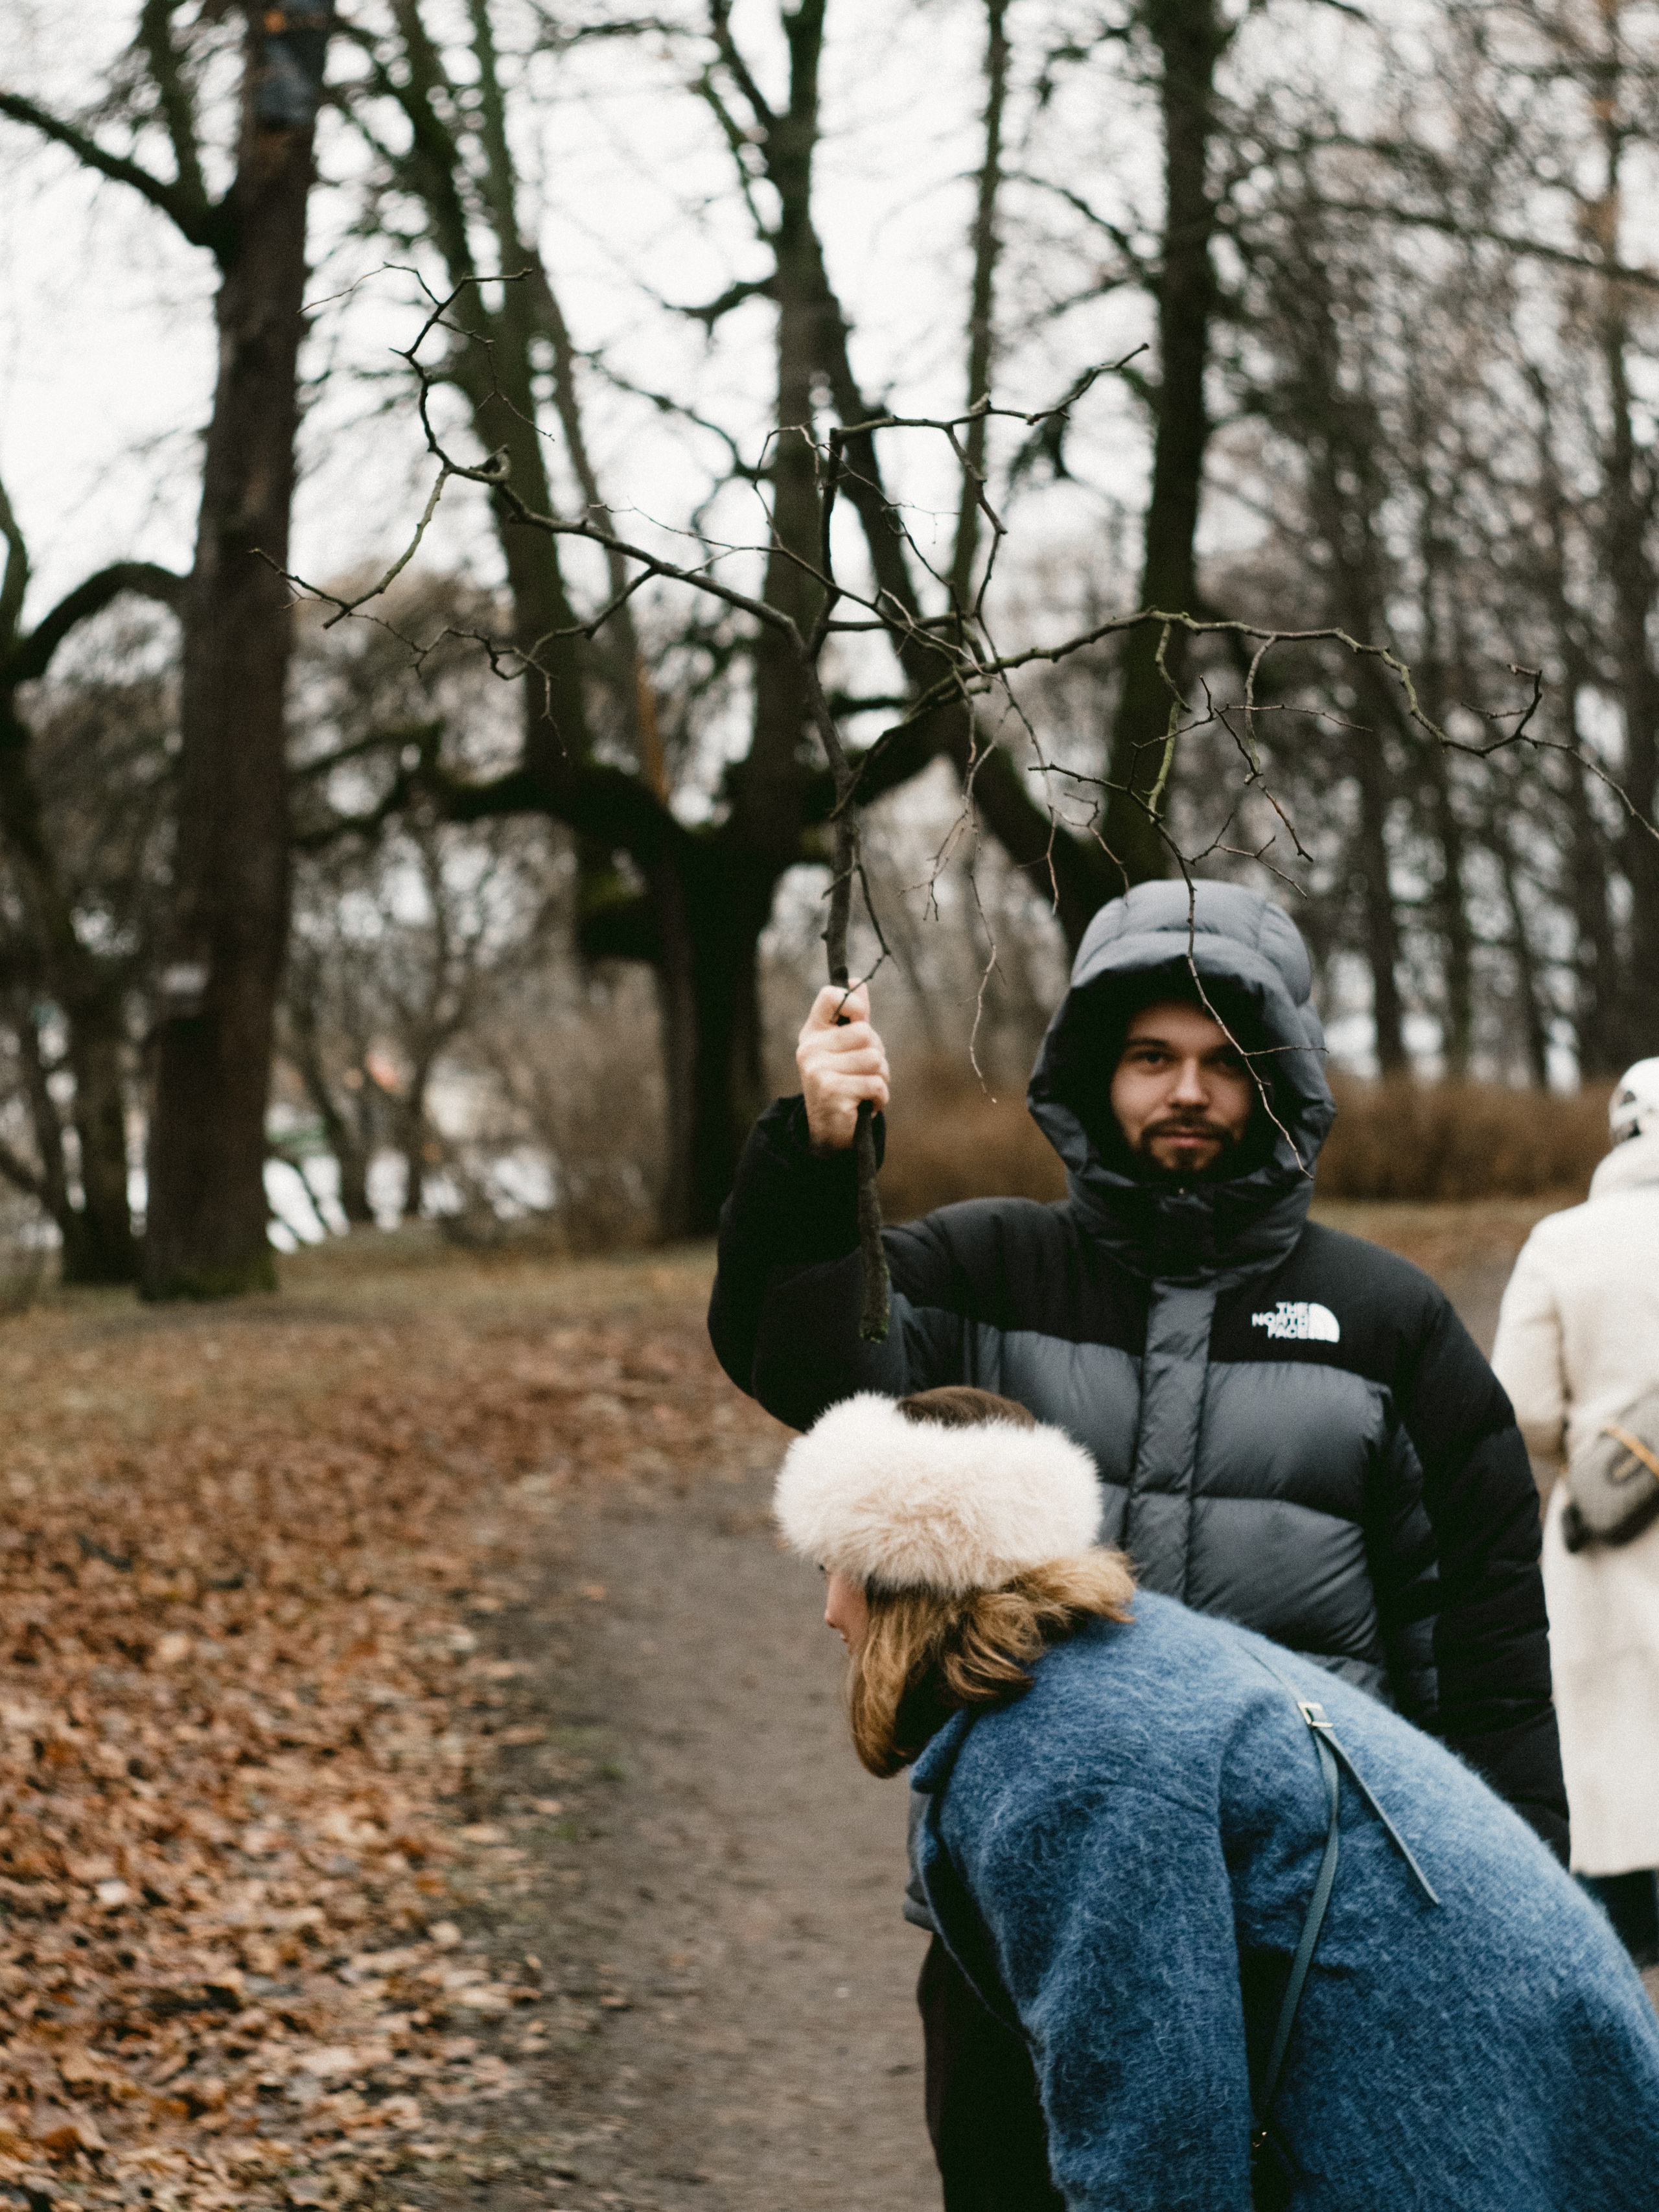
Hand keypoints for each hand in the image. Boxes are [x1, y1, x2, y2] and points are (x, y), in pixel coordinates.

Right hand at [797, 983, 889, 1152]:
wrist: (829, 1130)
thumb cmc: (842, 1082)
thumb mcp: (845, 1047)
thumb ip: (853, 1017)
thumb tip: (857, 983)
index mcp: (813, 1032)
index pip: (832, 996)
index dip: (855, 1005)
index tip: (859, 1021)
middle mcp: (810, 1049)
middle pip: (866, 1033)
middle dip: (877, 1054)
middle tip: (864, 1072)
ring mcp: (817, 1070)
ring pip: (875, 1060)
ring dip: (880, 1078)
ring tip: (864, 1088)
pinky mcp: (831, 1092)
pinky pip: (876, 1084)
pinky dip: (880, 1098)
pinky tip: (865, 1104)